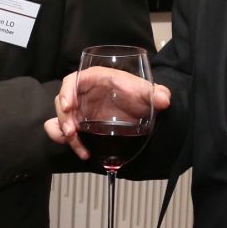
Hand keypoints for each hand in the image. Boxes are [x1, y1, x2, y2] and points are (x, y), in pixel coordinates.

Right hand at [44, 68, 170, 160]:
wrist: (139, 109)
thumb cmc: (137, 94)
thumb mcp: (146, 93)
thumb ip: (156, 93)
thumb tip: (164, 99)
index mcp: (94, 79)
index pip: (72, 81)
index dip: (67, 92)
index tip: (69, 106)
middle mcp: (82, 93)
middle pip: (63, 101)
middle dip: (63, 117)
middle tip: (72, 132)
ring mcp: (80, 109)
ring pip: (62, 117)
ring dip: (63, 130)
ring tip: (74, 142)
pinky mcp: (80, 123)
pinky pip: (63, 129)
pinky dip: (63, 138)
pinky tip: (79, 149)